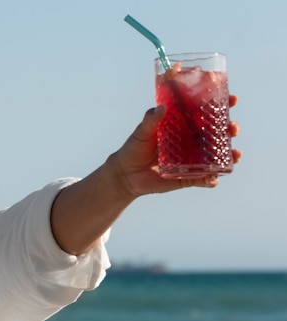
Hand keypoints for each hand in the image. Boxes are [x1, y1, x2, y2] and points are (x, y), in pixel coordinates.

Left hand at [111, 95, 240, 196]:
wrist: (126, 174)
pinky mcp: (188, 177)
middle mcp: (192, 142)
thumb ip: (150, 120)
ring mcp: (192, 160)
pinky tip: (214, 177)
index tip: (232, 99)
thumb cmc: (134, 148)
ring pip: (217, 157)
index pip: (206, 113)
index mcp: (184, 127)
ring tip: (235, 154)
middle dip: (230, 130)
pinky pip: (205, 179)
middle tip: (232, 128)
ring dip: (230, 155)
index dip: (222, 105)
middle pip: (218, 134)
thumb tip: (162, 107)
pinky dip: (212, 179)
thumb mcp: (142, 131)